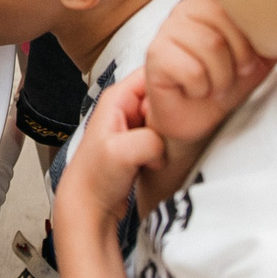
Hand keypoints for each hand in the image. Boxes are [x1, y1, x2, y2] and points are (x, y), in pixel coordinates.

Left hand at [53, 72, 162, 241]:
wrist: (89, 207)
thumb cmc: (94, 179)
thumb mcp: (120, 153)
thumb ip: (148, 140)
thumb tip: (166, 144)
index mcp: (118, 97)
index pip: (154, 71)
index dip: (173, 81)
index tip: (187, 98)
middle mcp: (126, 106)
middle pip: (164, 92)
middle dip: (176, 108)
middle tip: (178, 129)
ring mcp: (135, 125)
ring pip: (167, 115)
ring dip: (174, 129)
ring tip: (171, 145)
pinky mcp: (143, 143)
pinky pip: (166, 134)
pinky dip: (171, 143)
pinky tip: (167, 156)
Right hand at [144, 0, 272, 155]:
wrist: (200, 119)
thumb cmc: (227, 84)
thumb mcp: (261, 54)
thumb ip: (271, 28)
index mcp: (212, 3)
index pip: (236, 3)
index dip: (247, 39)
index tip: (246, 59)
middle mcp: (186, 9)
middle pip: (224, 22)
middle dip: (237, 58)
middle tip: (231, 75)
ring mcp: (166, 29)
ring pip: (210, 44)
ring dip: (219, 77)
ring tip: (213, 84)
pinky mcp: (154, 55)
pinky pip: (191, 69)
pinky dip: (200, 88)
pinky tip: (194, 90)